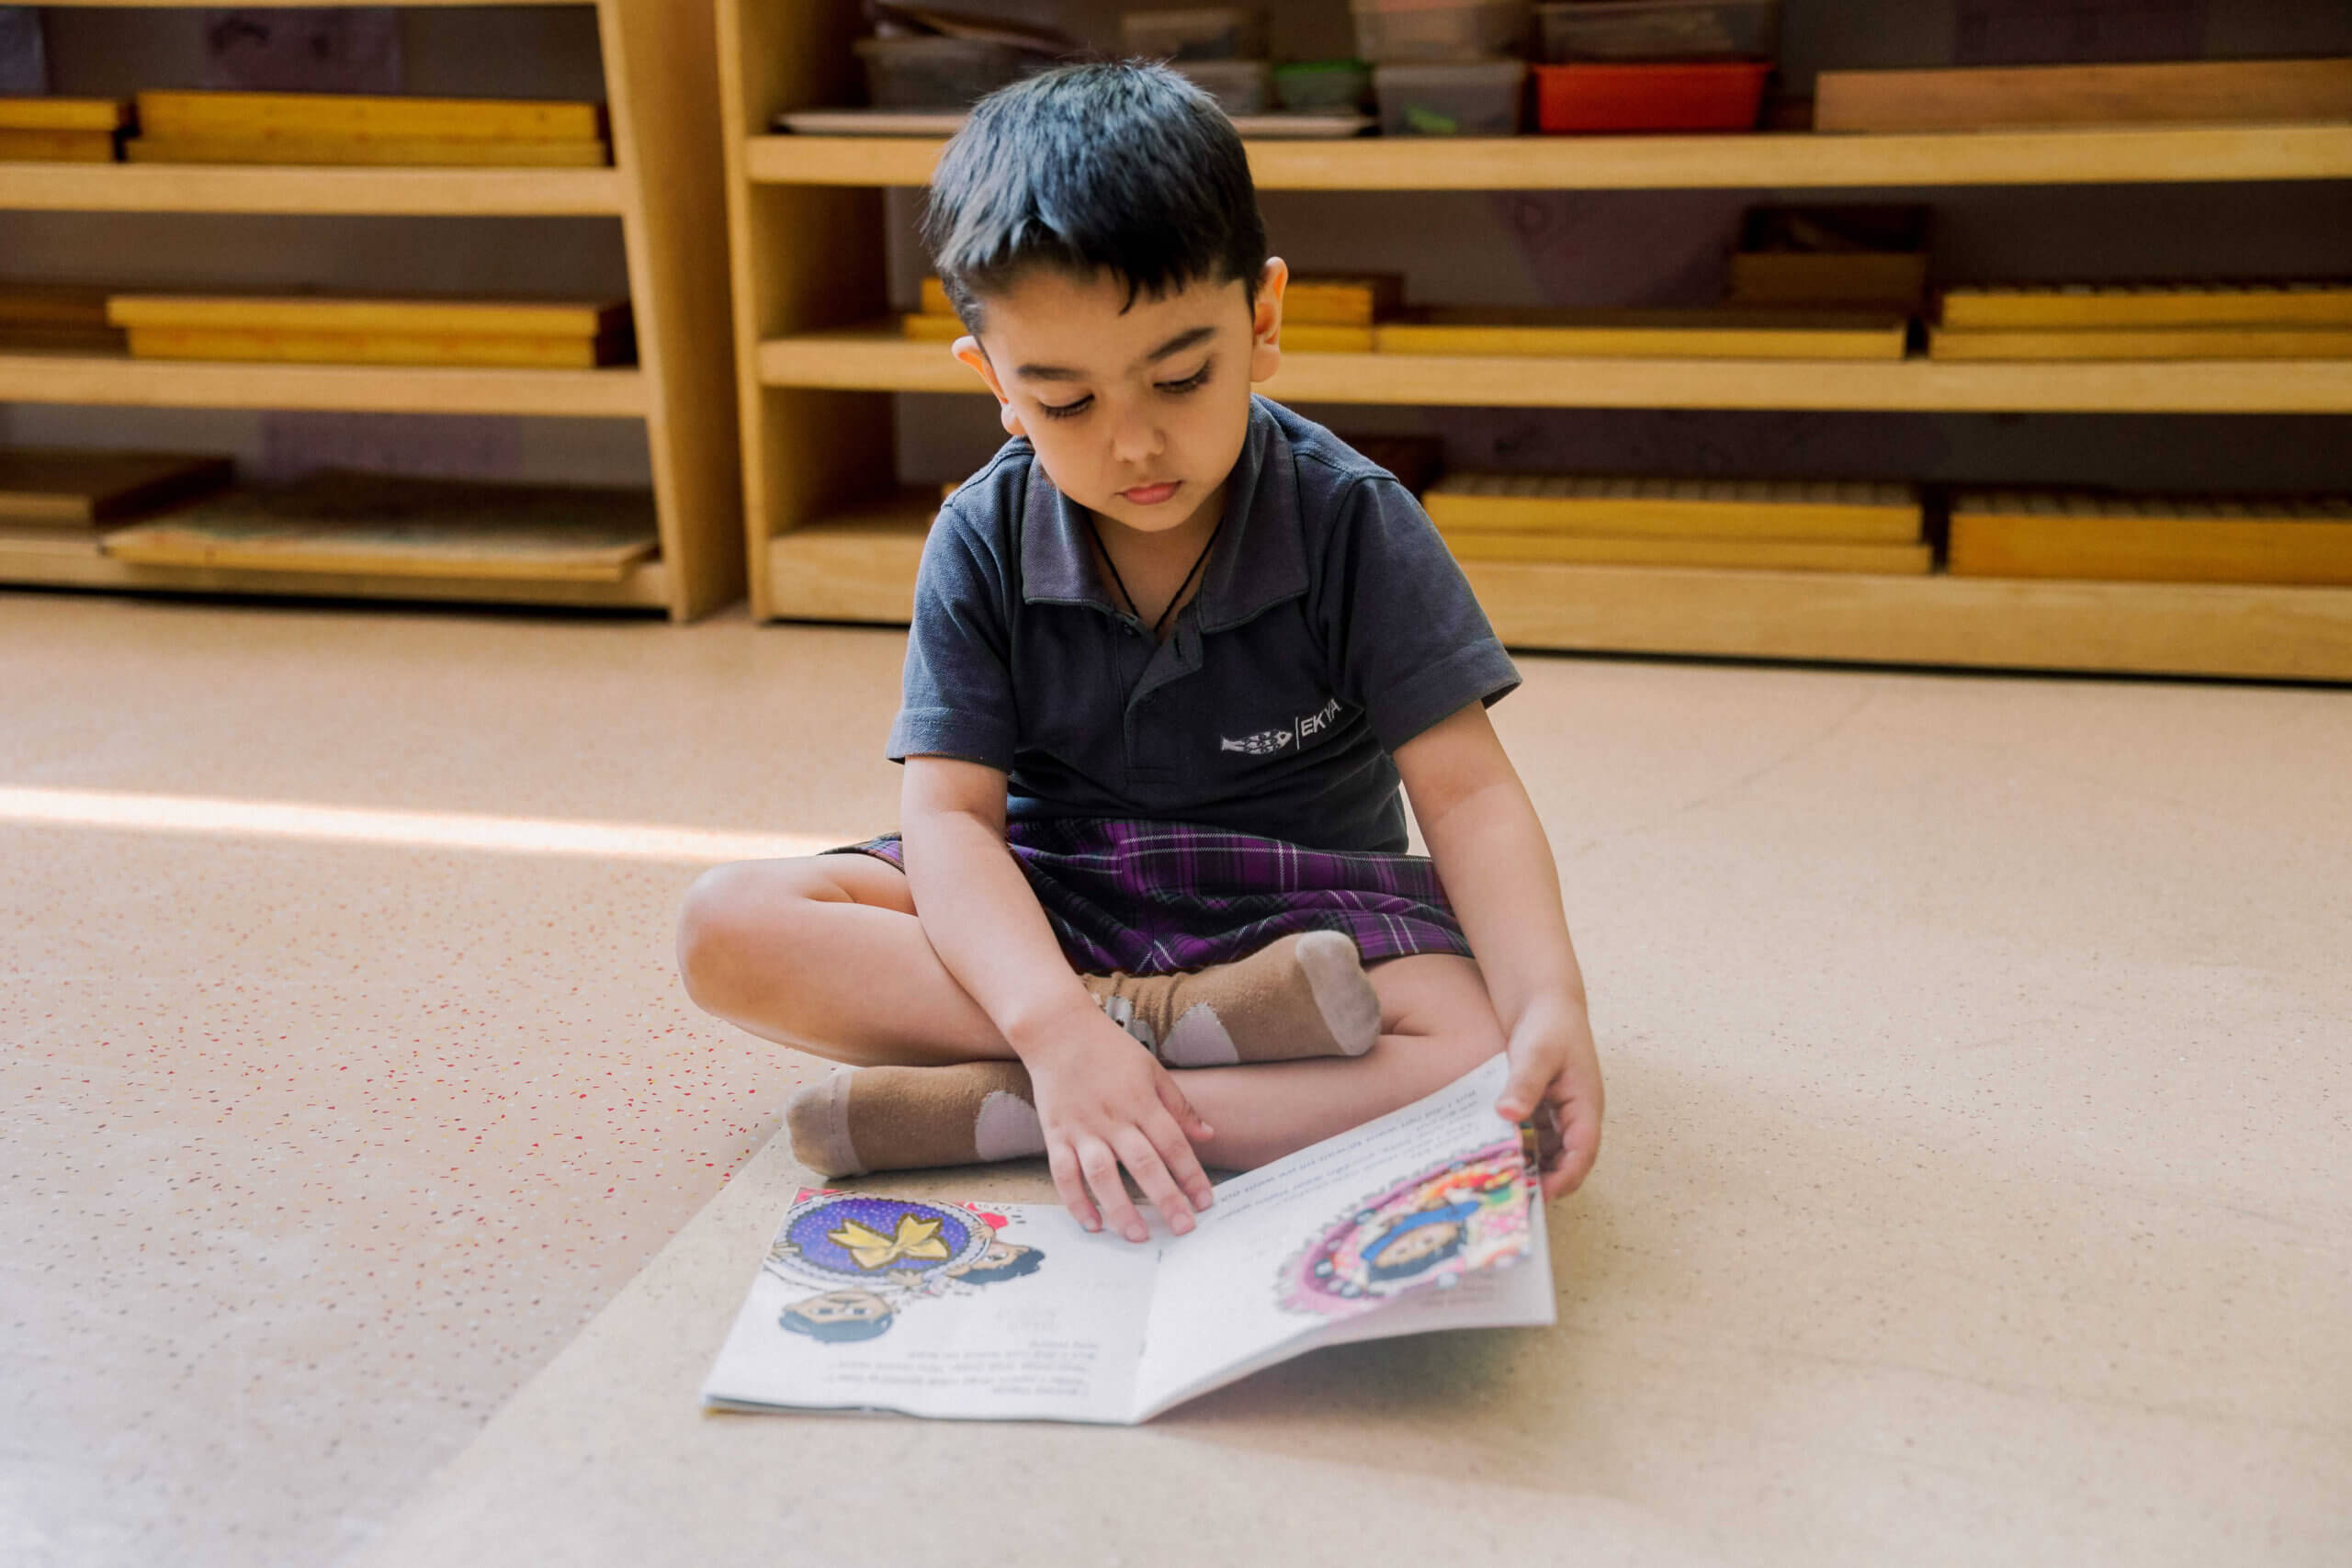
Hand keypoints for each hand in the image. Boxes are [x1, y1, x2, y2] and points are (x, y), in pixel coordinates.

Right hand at [1016, 1010, 1216, 1242]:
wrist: (1057, 1030)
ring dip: (1121, 1208)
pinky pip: (1064, 1173)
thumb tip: (1208, 1134)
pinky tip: (1092, 1224)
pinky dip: (1076, 1201)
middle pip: (1143, 1164)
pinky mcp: (1055, 1134)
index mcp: (1141, 1101)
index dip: (1191, 1175)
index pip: (1172, 1144)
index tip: (1205, 1202)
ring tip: (1139, 1236)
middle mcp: (1113, 1118)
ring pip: (1103, 1174)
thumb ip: (1179, 1105)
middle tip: (1184, 1228)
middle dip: (1166, 1199)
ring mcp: (1081, 1128)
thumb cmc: (1109, 1049)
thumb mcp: (1151, 1069)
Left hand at [1493, 996, 1602, 1200]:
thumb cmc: (1549, 1023)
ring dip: (1527, 1166)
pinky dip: (1515, 1148)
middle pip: (1565, 1161)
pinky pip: (1530, 1138)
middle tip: (1509, 1196)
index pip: (1583, 1153)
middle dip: (1543, 1180)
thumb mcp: (1537, 1051)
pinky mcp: (1539, 1108)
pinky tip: (1491, 1154)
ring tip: (1496, 1181)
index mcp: (1585, 1105)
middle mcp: (1575, 1115)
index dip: (1564, 1178)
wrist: (1542, 999)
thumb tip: (1509, 1115)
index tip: (1538, 1196)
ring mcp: (1558, 1113)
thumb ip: (1524, 1083)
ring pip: (1546, 1153)